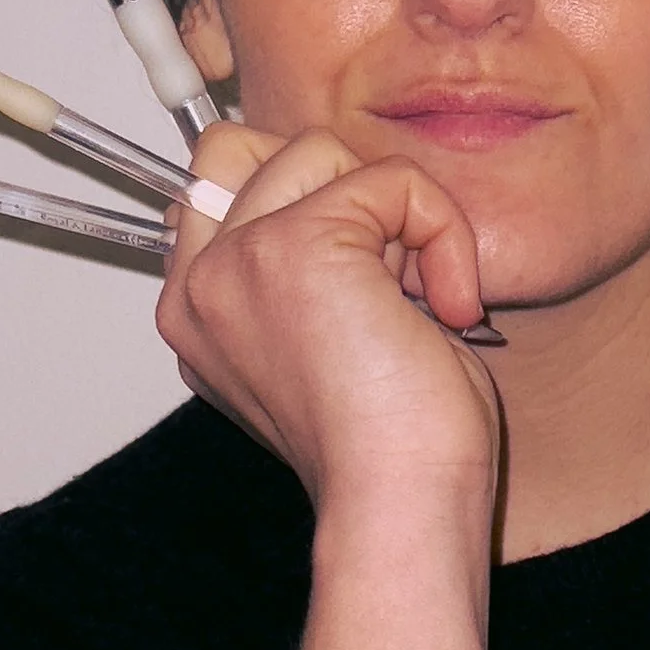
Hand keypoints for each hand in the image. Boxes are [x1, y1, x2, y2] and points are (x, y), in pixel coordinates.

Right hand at [156, 121, 500, 519]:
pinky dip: (442, 231)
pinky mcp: (297, 246)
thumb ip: (315, 268)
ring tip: (420, 301)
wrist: (401, 504)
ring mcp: (238, 262)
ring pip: (319, 150)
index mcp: (199, 313)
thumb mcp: (335, 340)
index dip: (303, 199)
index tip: (370, 277)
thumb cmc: (393, 449)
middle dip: (329, 188)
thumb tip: (356, 202)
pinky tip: (450, 311)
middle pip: (243, 145)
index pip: (216, 184)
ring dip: (394, 213)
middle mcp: (200, 286)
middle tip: (386, 279)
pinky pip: (391, 181)